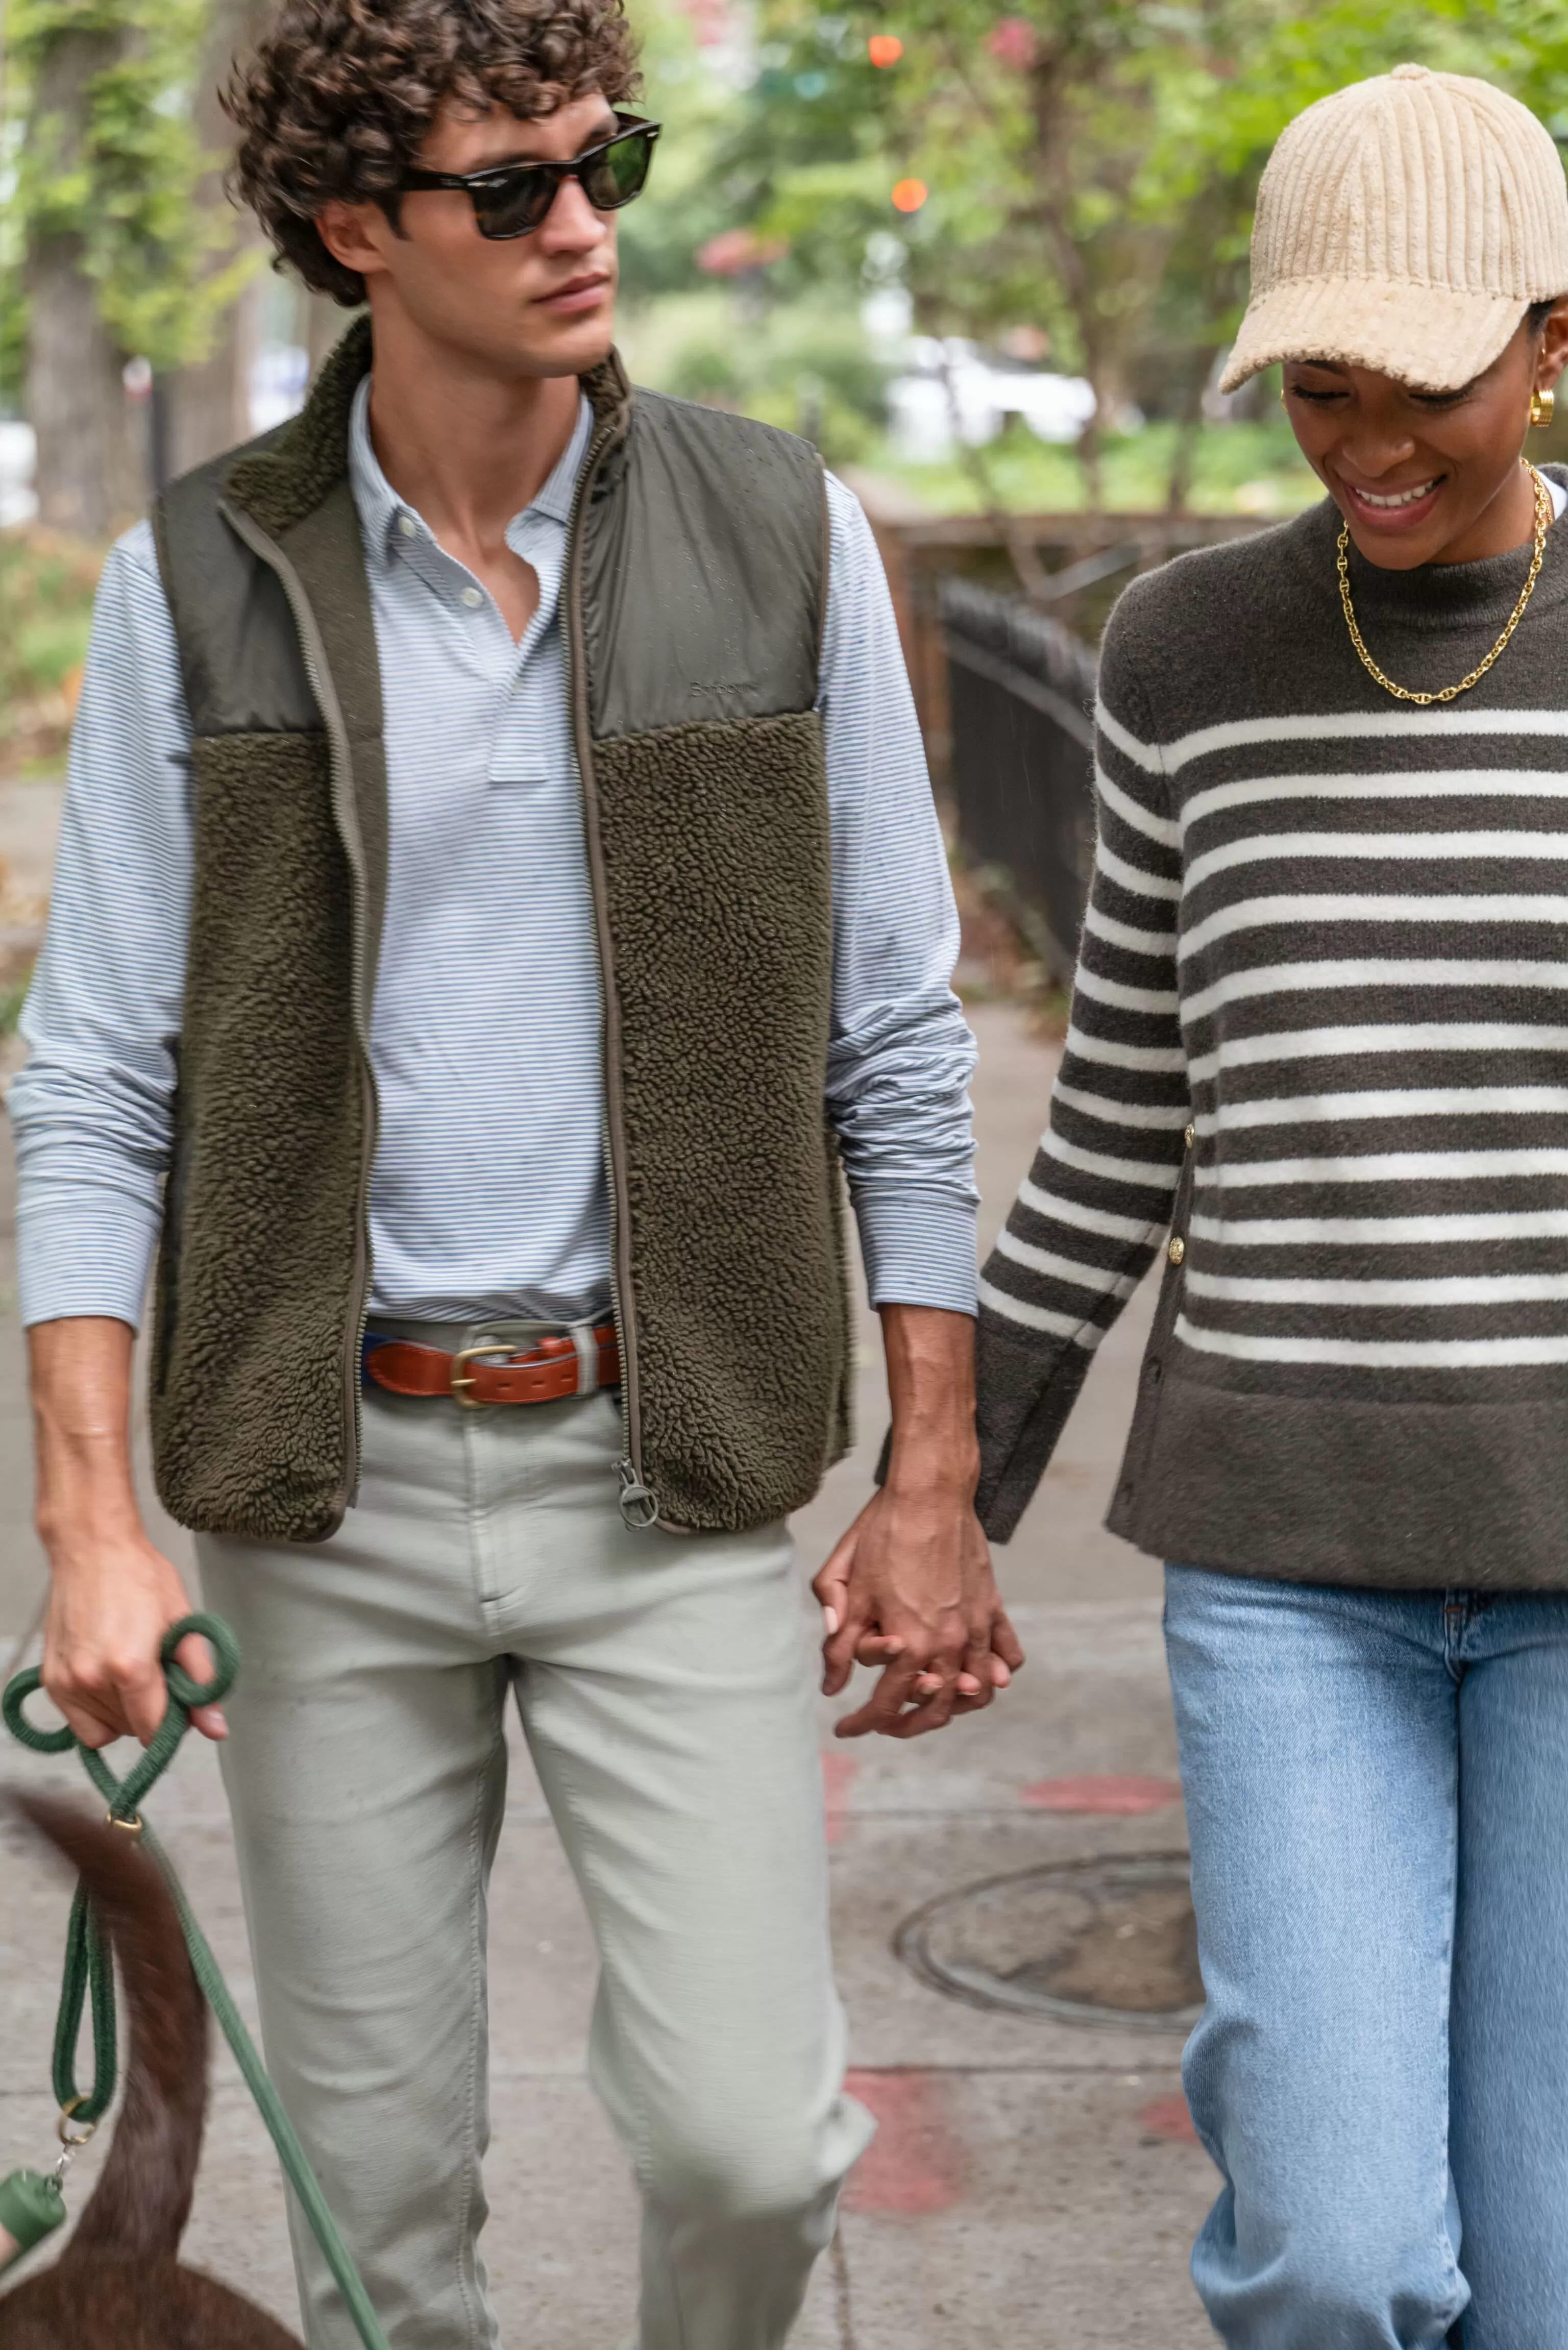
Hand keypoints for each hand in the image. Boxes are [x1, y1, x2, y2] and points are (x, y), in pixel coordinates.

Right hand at [42, 1535, 224, 1749]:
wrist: (93, 1549)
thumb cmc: (140, 1577)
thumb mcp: (183, 1623)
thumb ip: (200, 1679)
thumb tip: (216, 1727)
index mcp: (130, 1666)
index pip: (154, 1729)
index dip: (173, 1721)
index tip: (178, 1701)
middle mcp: (92, 1679)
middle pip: (131, 1729)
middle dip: (150, 1711)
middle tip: (155, 1674)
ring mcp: (66, 1682)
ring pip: (106, 1729)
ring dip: (123, 1711)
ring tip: (129, 1669)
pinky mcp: (50, 1680)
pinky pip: (79, 1723)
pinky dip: (97, 1712)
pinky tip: (108, 1680)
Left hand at [814, 1479, 1023, 1738]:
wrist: (930, 1494)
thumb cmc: (883, 1535)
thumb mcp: (848, 1589)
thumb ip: (838, 1645)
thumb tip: (831, 1687)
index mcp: (908, 1645)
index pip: (884, 1706)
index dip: (862, 1724)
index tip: (845, 1728)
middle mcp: (947, 1645)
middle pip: (935, 1711)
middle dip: (906, 1726)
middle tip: (884, 1724)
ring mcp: (975, 1628)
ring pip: (977, 1693)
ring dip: (954, 1709)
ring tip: (930, 1704)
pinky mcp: (992, 1608)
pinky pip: (1005, 1657)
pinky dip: (994, 1675)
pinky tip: (976, 1675)